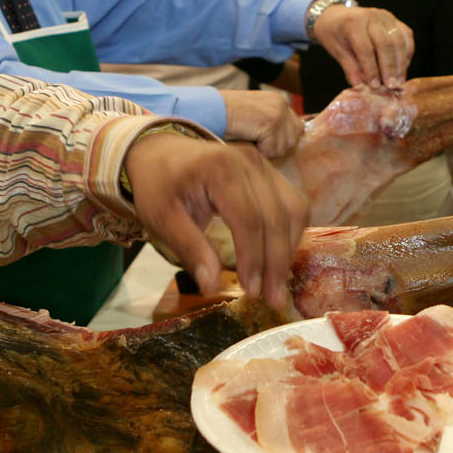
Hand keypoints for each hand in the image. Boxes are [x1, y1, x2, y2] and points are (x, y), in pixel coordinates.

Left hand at [124, 132, 306, 308]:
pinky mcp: (270, 172)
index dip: (254, 259)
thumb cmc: (159, 185)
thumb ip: (190, 249)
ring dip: (289, 250)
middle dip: (277, 263)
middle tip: (273, 300)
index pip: (248, 219)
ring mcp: (264, 164)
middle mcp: (249, 162)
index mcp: (220, 169)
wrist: (160, 152)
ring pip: (294, 210)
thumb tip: (212, 286)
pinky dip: (290, 233)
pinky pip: (293, 204)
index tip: (252, 292)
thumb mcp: (162, 218)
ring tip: (278, 285)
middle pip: (276, 216)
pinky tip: (279, 258)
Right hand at [220, 89, 302, 158]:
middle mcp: (282, 104)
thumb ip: (269, 124)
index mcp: (278, 100)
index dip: (281, 139)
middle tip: (255, 141)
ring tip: (249, 138)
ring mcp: (278, 113)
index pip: (296, 128)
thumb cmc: (226, 116)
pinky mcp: (272, 123)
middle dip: (276, 146)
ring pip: (282, 148)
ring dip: (266, 150)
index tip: (265, 142)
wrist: (212, 109)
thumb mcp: (253, 116)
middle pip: (292, 139)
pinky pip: (272, 151)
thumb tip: (282, 146)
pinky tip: (247, 139)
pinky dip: (259, 151)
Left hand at [311, 5, 412, 88]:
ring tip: (399, 81)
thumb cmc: (334, 33)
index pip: (365, 48)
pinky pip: (406, 36)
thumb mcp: (336, 50)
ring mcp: (386, 16)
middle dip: (389, 68)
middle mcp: (372, 16)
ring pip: (399, 40)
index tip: (375, 85)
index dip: (371, 68)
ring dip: (401, 63)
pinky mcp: (395, 20)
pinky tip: (403, 67)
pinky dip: (407, 53)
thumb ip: (350, 68)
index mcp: (353, 22)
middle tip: (391, 86)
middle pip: (385, 44)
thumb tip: (360, 87)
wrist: (337, 15)